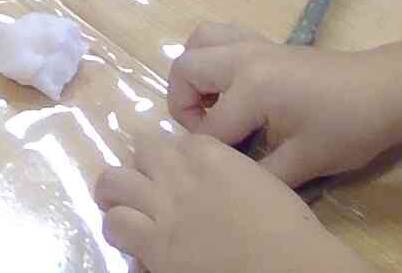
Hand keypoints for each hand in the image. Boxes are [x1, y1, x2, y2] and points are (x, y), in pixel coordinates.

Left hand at [92, 129, 359, 272]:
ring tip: (118, 207)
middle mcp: (178, 172)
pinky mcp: (153, 244)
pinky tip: (131, 244)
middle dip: (139, 168)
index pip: (173, 142)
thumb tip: (214, 189)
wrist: (286, 264)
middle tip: (142, 187)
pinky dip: (119, 233)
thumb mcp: (260, 182)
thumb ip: (229, 175)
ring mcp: (161, 207)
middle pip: (139, 153)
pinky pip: (116, 227)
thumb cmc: (288, 228)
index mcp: (210, 153)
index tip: (173, 172)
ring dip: (115, 195)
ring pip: (112, 184)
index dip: (170, 158)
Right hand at [168, 21, 401, 187]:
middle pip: (186, 70)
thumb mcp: (305, 162)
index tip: (231, 169)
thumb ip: (261, 175)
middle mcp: (244, 58)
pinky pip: (222, 36)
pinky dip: (214, 57)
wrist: (386, 91)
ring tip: (215, 103)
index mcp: (252, 88)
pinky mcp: (267, 42)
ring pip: (199, 41)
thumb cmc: (348, 127)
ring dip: (196, 73)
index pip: (210, 127)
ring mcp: (255, 44)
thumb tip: (233, 181)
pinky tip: (234, 86)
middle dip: (185, 106)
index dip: (214, 154)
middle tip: (211, 133)